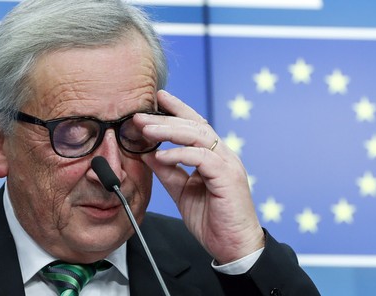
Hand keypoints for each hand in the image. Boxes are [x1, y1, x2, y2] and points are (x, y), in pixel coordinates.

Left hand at [137, 90, 264, 263]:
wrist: (234, 248)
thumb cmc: (213, 221)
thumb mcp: (183, 193)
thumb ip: (169, 173)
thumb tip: (149, 154)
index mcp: (214, 157)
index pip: (196, 126)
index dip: (178, 110)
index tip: (158, 99)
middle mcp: (224, 156)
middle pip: (195, 126)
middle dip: (166, 118)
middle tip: (140, 116)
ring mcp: (228, 165)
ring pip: (199, 136)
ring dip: (170, 130)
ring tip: (146, 129)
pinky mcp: (228, 178)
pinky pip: (203, 158)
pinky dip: (181, 154)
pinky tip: (162, 155)